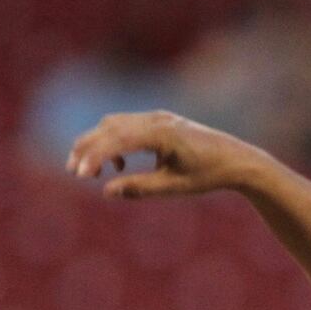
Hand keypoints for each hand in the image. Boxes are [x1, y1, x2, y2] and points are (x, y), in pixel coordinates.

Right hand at [66, 110, 269, 199]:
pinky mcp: (159, 121)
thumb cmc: (208, 175)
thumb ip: (140, 188)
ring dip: (97, 143)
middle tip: (74, 172)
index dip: (95, 155)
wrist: (236, 160)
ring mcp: (157, 117)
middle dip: (88, 147)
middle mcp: (156, 119)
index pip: (118, 140)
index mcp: (162, 133)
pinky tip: (117, 166)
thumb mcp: (174, 187)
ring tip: (88, 171)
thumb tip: (107, 191)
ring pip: (115, 123)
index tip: (81, 174)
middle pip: (109, 126)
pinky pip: (126, 125)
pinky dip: (113, 142)